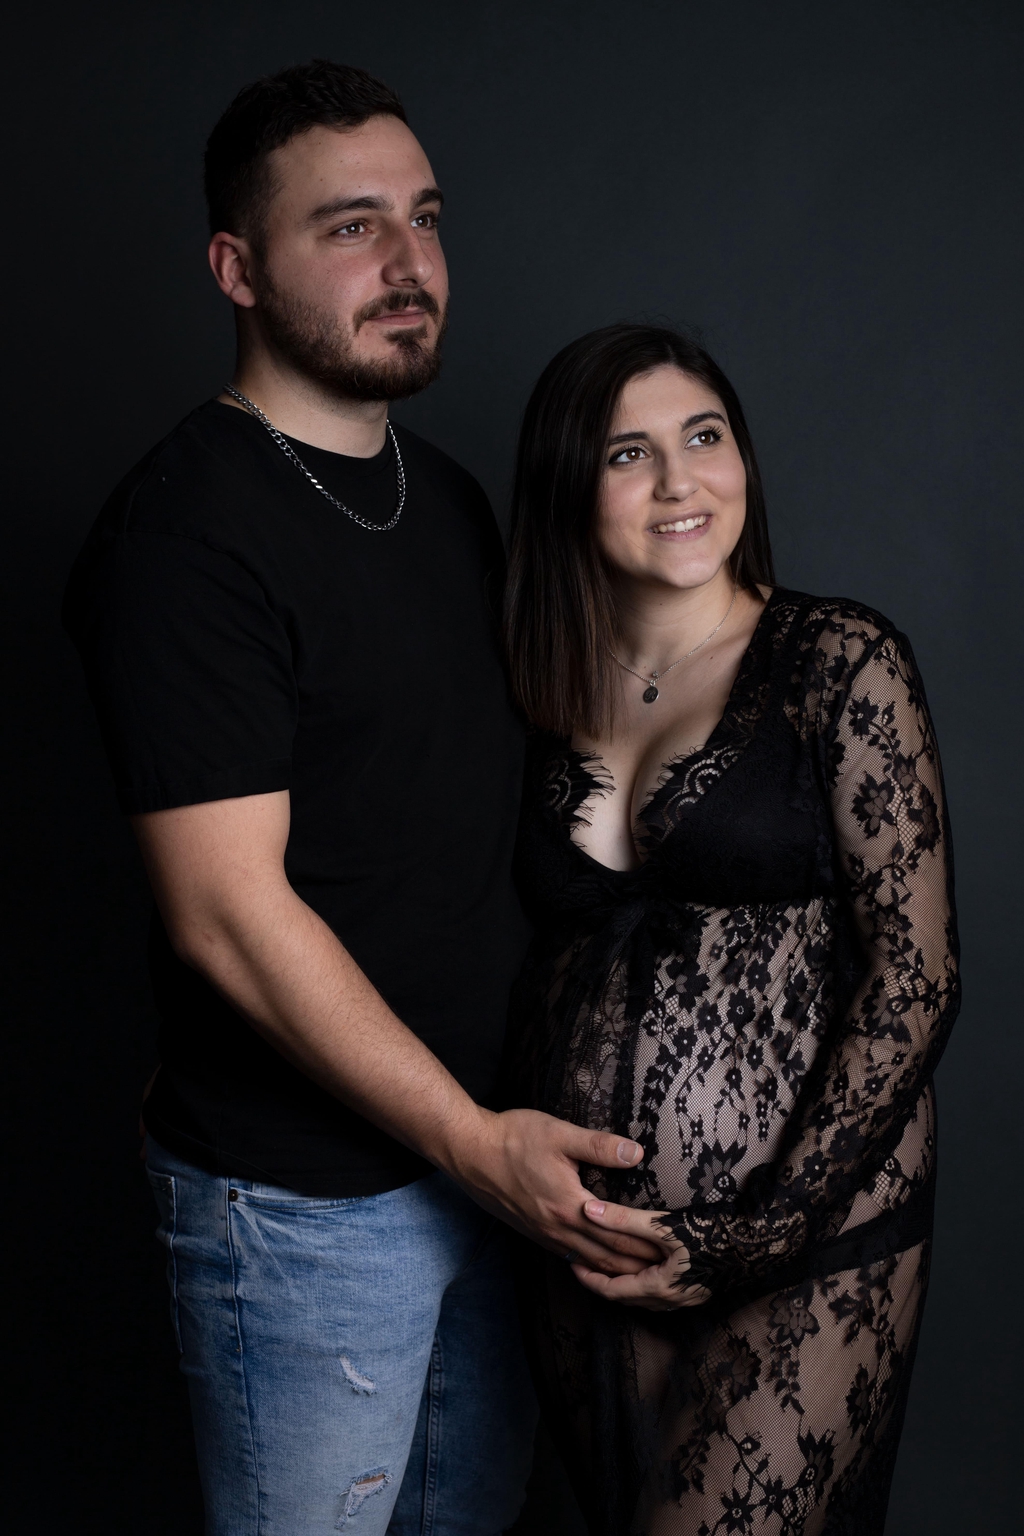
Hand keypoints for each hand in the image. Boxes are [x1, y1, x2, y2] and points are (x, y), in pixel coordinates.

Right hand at [448, 1108, 662, 1274]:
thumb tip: (637, 1154)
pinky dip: (591, 1266)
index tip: (671, 1253)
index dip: (646, 1246)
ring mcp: (544, 1233)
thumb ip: (600, 1146)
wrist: (470, 1152)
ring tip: (642, 1277)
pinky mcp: (534, 1231)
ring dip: (616, 1271)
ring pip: (588, 1262)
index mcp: (570, 1206)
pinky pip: (569, 1256)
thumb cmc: (514, 1138)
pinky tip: (599, 1264)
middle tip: (668, 1273)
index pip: (618, 1235)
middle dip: (639, 1267)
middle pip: (607, 1256)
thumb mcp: (560, 1134)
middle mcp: (558, 1227)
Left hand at [571, 1199, 711, 1309]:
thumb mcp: (664, 1226)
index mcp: (658, 1289)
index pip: (611, 1291)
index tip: (571, 1263)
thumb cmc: (712, 1235)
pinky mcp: (696, 1289)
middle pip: (625, 1296)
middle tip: (583, 1263)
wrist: (758, 1244)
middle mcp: (670, 1301)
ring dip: (622, 1283)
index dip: (588, 1278)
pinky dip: (641, 1281)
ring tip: (606, 1264)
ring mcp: (685, 1299)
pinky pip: (659, 1292)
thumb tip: (587, 1211)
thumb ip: (624, 1220)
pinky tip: (641, 1267)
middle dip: (602, 1280)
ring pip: (643, 1296)